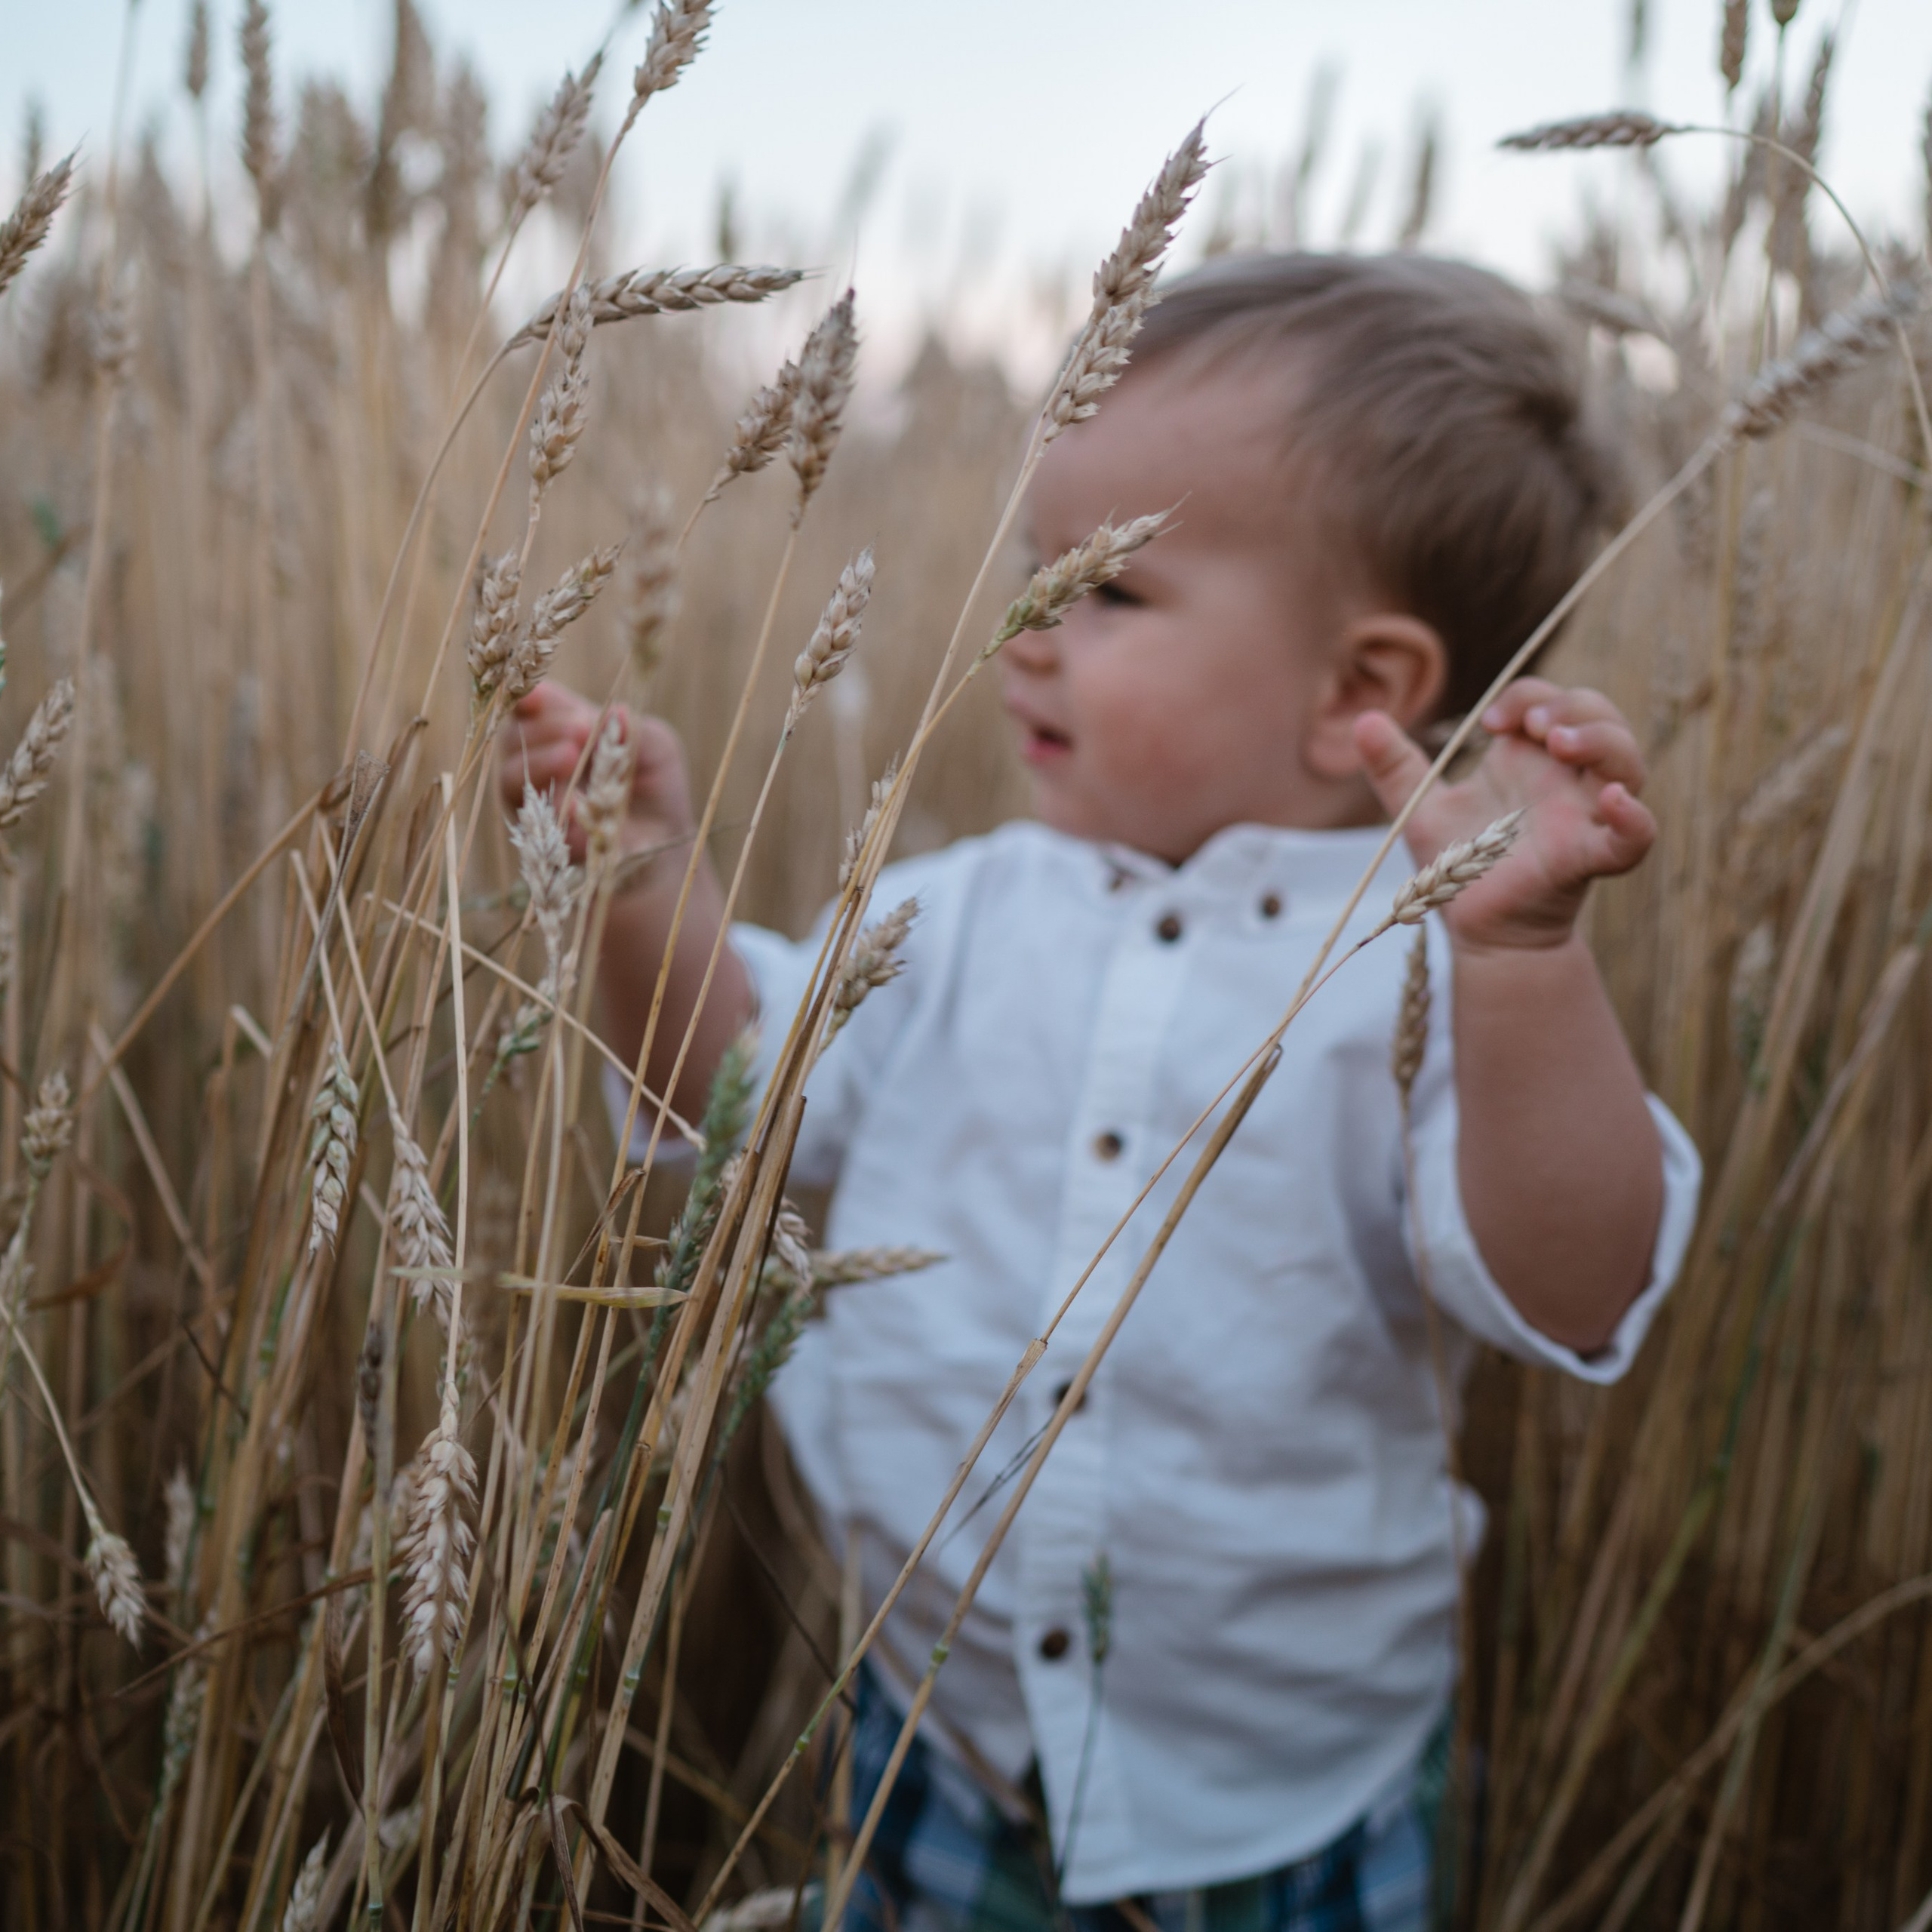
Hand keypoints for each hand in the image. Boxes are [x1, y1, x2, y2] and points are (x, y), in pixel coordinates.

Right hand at [496, 681, 696, 869]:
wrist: (663, 837)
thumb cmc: (654, 782)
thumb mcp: (656, 748)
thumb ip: (635, 730)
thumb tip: (617, 711)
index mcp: (560, 731)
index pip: (530, 707)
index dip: (527, 699)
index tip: (536, 697)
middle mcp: (538, 762)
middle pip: (515, 737)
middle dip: (545, 729)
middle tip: (580, 730)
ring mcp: (536, 799)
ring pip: (512, 777)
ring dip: (540, 762)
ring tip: (570, 755)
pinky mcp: (544, 837)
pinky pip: (536, 820)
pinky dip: (553, 806)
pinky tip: (575, 801)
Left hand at [1353, 678, 1656, 952]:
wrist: (1475, 932)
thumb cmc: (1456, 869)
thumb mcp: (1419, 810)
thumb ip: (1394, 767)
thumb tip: (1363, 719)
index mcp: (1529, 761)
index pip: (1548, 703)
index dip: (1527, 697)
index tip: (1489, 721)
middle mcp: (1565, 782)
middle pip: (1599, 719)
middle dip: (1572, 707)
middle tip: (1532, 724)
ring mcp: (1584, 818)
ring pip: (1627, 764)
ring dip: (1601, 740)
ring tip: (1559, 741)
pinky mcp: (1591, 859)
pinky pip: (1635, 837)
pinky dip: (1634, 817)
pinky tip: (1615, 800)